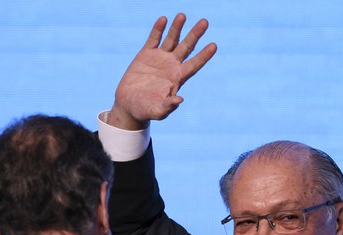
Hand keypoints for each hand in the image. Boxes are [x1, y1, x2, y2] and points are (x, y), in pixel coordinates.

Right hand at [107, 13, 216, 129]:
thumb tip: (180, 99)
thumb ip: (168, 106)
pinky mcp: (145, 54)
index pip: (194, 64)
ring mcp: (159, 58)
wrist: (129, 105)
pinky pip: (154, 39)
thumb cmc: (145, 110)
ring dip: (177, 28)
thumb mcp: (157, 111)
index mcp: (178, 78)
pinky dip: (158, 30)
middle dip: (195, 35)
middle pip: (187, 47)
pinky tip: (163, 19)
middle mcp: (171, 66)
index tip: (214, 45)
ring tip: (182, 15)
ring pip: (172, 39)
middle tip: (205, 22)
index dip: (204, 56)